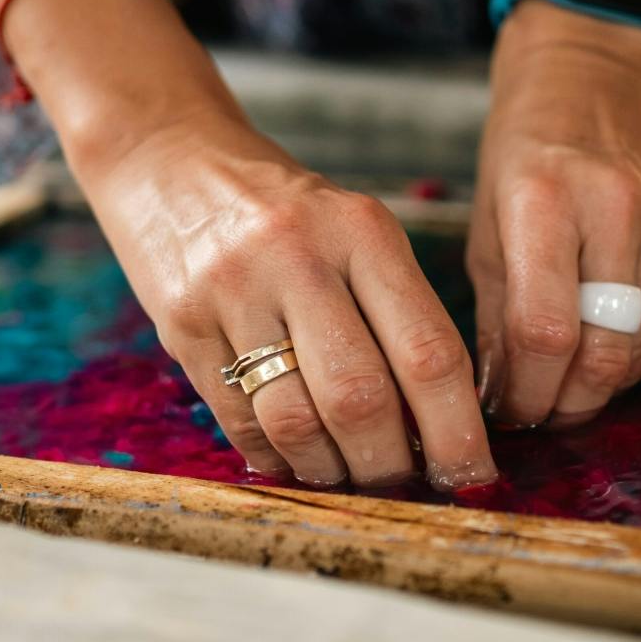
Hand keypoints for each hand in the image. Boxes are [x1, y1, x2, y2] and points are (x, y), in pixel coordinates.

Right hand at [83, 111, 498, 491]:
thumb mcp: (353, 230)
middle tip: (404, 483)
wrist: (169, 158)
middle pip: (362, 397)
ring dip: (331, 470)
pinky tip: (295, 458)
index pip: (428, 350)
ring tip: (348, 474)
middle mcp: (298, 257)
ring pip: (296, 420)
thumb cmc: (283, 209)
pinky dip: (276, 458)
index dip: (456, 429)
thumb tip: (437, 425)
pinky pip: (239, 420)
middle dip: (390, 462)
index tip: (471, 471)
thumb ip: (396, 311)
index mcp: (361, 231)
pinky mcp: (182, 327)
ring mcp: (232, 292)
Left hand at [470, 0, 640, 428]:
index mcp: (544, 200)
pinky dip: (635, 358)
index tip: (507, 411)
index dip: (526, 391)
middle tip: (538, 414)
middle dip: (567, 403)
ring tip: (565, 391)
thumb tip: (499, 397)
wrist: (589, 77)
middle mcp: (612, 209)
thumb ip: (494, 314)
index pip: (544, 330)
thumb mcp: (486, 224)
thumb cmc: (521, 152)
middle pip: (604, 352)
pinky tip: (602, 357)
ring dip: (603, 389)